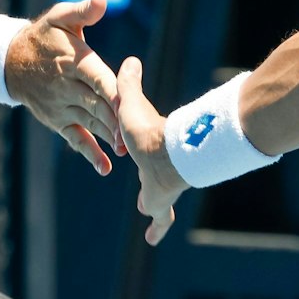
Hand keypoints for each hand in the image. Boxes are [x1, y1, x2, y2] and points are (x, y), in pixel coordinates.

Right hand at [6, 0, 125, 173]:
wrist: (10, 62)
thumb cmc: (44, 36)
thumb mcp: (59, 17)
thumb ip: (82, 11)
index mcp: (74, 62)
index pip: (97, 79)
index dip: (113, 92)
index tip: (130, 104)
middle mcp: (67, 87)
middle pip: (96, 106)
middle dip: (116, 120)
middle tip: (137, 135)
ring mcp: (61, 107)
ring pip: (89, 124)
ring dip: (108, 138)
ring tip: (128, 151)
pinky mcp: (57, 121)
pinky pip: (75, 139)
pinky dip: (90, 154)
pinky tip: (105, 168)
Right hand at [115, 56, 186, 244]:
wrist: (169, 150)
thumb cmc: (149, 128)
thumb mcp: (130, 103)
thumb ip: (129, 84)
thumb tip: (130, 59)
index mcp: (150, 152)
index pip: (149, 155)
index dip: (148, 157)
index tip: (147, 156)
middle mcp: (159, 171)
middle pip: (157, 183)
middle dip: (154, 193)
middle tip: (148, 202)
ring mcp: (163, 189)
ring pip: (162, 206)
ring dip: (159, 215)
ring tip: (155, 230)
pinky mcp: (162, 202)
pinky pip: (161, 219)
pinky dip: (158, 228)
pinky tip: (153, 239)